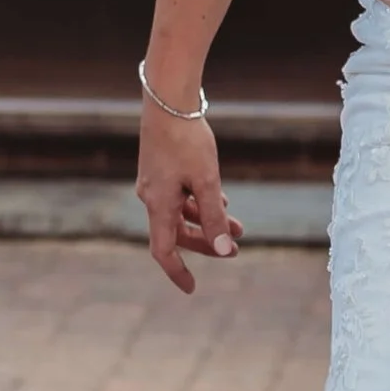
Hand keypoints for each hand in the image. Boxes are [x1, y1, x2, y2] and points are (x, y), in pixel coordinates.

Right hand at [137, 109, 239, 294]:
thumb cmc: (187, 140)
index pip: (164, 251)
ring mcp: (154, 183)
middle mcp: (152, 197)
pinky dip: (199, 205)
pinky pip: (179, 197)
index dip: (178, 272)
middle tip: (236, 249)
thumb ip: (214, 217)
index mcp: (159, 205)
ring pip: (181, 214)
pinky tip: (221, 202)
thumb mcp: (207, 181)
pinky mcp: (160, 169)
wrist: (168, 101)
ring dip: (208, 222)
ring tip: (238, 226)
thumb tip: (225, 250)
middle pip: (177, 234)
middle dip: (206, 244)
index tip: (192, 288)